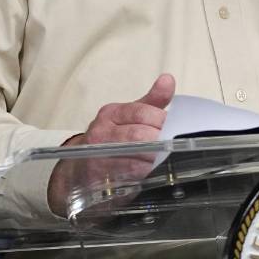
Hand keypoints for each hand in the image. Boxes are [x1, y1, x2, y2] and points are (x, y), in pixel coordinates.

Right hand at [47, 74, 175, 213]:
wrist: (79, 171)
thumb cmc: (110, 141)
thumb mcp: (129, 118)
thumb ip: (151, 102)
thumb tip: (168, 80)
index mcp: (111, 113)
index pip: (141, 111)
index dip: (163, 121)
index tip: (179, 129)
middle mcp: (102, 132)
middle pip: (139, 135)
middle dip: (162, 142)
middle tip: (179, 147)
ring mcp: (99, 156)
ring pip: (135, 156)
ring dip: (156, 159)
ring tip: (170, 160)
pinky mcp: (100, 178)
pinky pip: (128, 176)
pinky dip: (146, 174)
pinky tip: (156, 174)